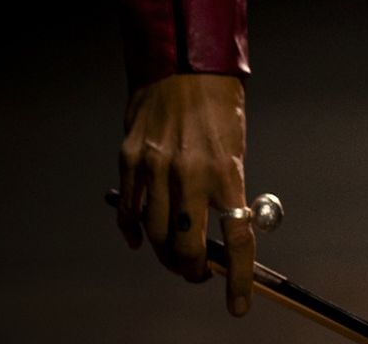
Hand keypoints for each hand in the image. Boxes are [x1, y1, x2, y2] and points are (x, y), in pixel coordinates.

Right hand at [116, 72, 255, 317]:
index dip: (238, 277)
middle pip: (185, 247)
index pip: (237, 237)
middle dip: (192, 270)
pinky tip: (141, 237)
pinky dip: (134, 231)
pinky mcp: (130, 161)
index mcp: (227, 168)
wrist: (185, 60)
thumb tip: (227, 229)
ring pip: (153, 236)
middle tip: (199, 272)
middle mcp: (190, 172)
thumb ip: (229, 186)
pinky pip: (128, 212)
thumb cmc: (218, 102)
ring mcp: (155, 169)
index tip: (237, 305)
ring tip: (173, 253)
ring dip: (164, 253)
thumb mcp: (235, 143)